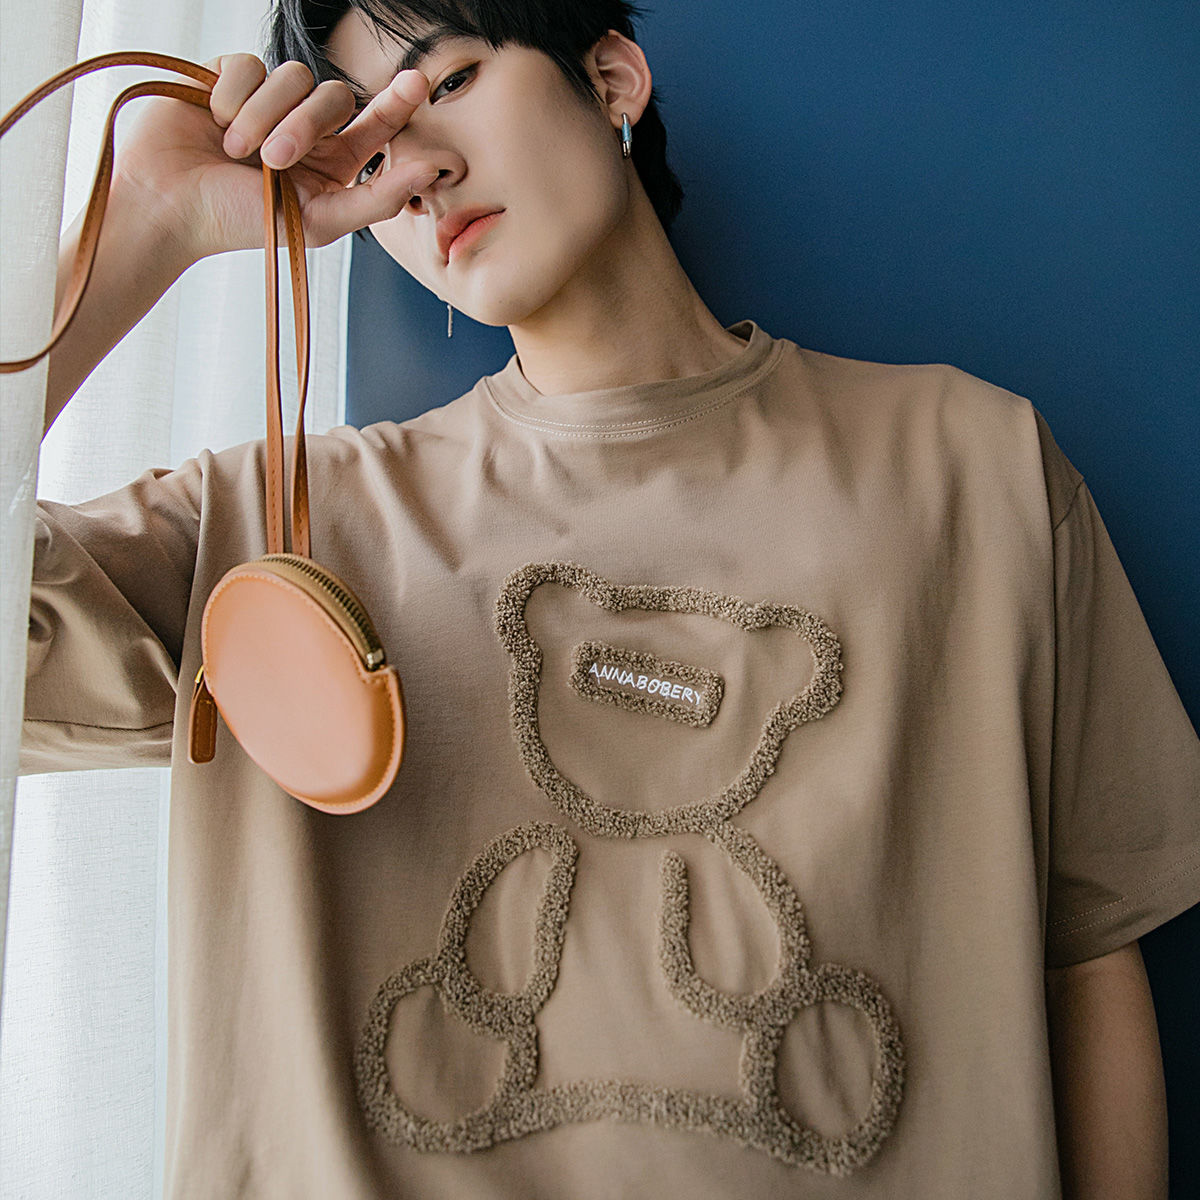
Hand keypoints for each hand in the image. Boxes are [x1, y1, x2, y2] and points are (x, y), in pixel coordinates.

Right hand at [112, 53, 439, 262]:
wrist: (168, 204)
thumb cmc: (239, 223)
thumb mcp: (317, 222)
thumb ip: (376, 200)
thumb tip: (429, 173)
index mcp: (330, 163)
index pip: (374, 124)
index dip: (397, 102)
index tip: (418, 81)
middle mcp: (303, 128)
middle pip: (333, 96)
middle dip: (306, 124)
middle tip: (272, 161)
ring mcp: (266, 101)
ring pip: (293, 76)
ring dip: (265, 115)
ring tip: (235, 151)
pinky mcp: (228, 77)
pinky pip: (251, 64)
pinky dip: (233, 96)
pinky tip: (211, 120)